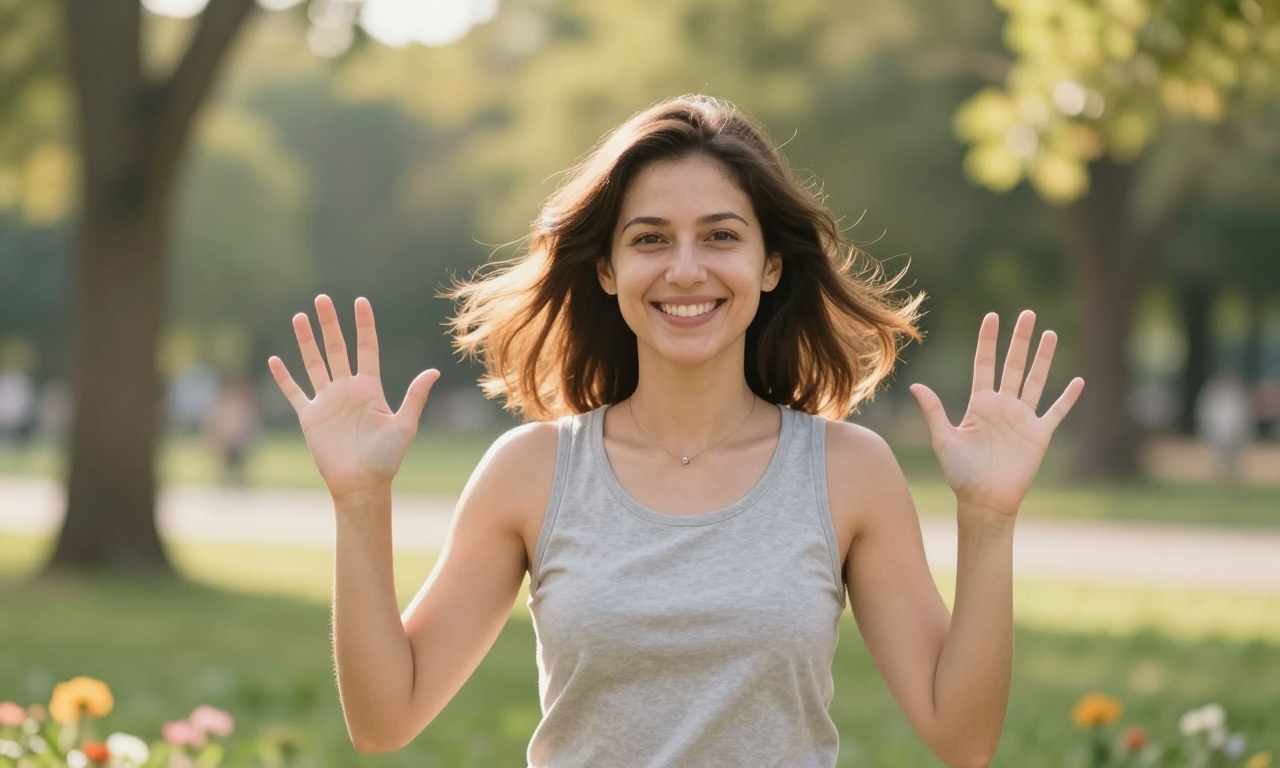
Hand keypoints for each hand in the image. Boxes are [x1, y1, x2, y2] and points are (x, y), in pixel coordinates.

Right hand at [267, 295, 439, 500]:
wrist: (362, 484)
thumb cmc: (387, 458)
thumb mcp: (404, 425)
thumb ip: (415, 397)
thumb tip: (434, 371)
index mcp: (370, 388)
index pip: (366, 348)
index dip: (363, 325)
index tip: (360, 301)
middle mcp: (347, 390)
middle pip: (337, 349)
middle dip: (329, 324)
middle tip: (322, 298)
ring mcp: (327, 401)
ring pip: (314, 364)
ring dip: (306, 341)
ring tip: (299, 317)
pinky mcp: (310, 417)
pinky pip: (295, 392)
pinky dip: (284, 378)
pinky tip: (275, 359)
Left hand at [909, 310, 1083, 516]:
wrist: (983, 500)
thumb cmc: (960, 473)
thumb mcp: (944, 439)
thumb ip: (934, 410)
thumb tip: (915, 385)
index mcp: (979, 403)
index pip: (984, 364)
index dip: (988, 341)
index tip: (992, 317)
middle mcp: (1003, 405)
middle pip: (1013, 365)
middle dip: (1020, 340)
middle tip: (1027, 313)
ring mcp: (1023, 418)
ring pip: (1036, 380)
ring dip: (1044, 358)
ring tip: (1050, 333)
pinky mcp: (1039, 434)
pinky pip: (1056, 411)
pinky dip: (1067, 397)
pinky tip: (1078, 381)